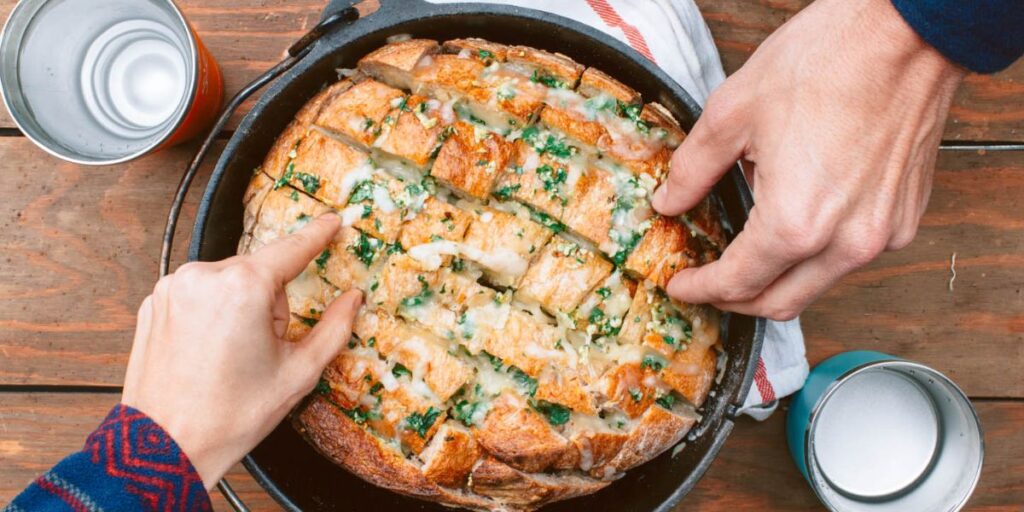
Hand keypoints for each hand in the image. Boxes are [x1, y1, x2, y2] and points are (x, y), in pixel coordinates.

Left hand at [121, 214, 361, 487]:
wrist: (164, 446)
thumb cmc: (231, 414)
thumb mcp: (298, 374)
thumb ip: (334, 328)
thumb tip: (352, 299)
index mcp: (243, 286)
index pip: (292, 249)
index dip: (317, 235)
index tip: (333, 220)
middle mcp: (203, 275)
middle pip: (258, 274)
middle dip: (268, 303)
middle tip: (262, 352)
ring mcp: (173, 287)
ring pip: (227, 283)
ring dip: (238, 307)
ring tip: (229, 357)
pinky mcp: (153, 303)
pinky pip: (198, 295)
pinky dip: (209, 314)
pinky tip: (207, 352)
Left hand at [653, 0, 963, 319]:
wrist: (904, 34)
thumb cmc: (828, 62)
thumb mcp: (732, 113)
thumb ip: (693, 170)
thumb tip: (670, 201)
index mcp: (796, 222)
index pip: (738, 282)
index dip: (702, 289)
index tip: (682, 284)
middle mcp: (845, 242)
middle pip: (780, 302)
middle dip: (736, 299)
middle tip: (708, 282)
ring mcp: (881, 234)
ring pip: (817, 284)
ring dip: (776, 278)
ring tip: (746, 248)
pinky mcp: (903, 218)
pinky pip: (849, 257)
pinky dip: (814, 254)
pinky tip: (794, 223)